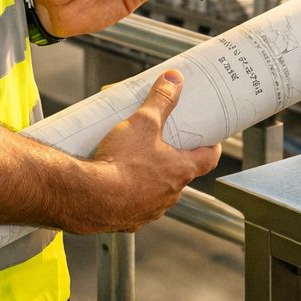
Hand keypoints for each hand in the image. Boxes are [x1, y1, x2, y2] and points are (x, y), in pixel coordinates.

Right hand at [76, 71, 221, 233]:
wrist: (89, 197)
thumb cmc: (120, 163)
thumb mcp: (143, 122)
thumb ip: (160, 100)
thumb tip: (173, 80)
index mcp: (181, 170)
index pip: (209, 159)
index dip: (211, 147)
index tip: (210, 139)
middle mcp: (170, 194)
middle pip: (180, 173)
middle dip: (172, 158)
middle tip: (160, 142)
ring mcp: (150, 209)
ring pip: (157, 190)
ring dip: (149, 177)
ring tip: (132, 160)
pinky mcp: (130, 219)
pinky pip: (135, 204)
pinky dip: (129, 193)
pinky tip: (115, 181)